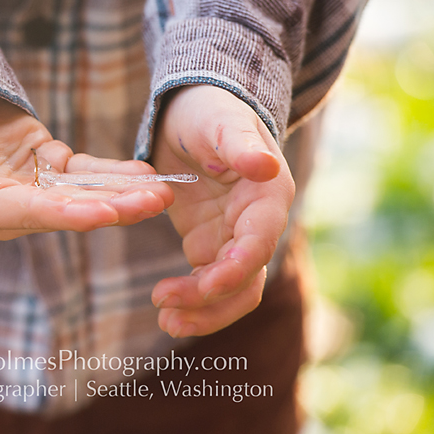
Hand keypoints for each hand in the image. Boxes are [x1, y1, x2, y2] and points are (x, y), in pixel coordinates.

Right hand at [0, 86, 174, 239]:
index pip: (27, 213)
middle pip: (66, 210)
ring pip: (83, 194)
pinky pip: (85, 174)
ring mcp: (30, 191)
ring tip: (164, 191)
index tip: (106, 213)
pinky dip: (115, 173)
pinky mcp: (46, 171)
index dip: (67, 213)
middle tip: (154, 203)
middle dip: (111, 206)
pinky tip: (148, 173)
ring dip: (122, 193)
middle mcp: (7, 209)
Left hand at [150, 85, 294, 337]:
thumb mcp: (221, 122)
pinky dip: (189, 299)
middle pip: (247, 278)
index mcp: (268, 195)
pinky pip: (205, 282)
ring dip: (203, 311)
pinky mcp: (208, 243)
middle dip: (213, 302)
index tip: (204, 285)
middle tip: (168, 313)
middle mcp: (257, 224)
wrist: (193, 112)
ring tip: (166, 322)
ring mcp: (233, 237)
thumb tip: (265, 165)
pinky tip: (164, 309)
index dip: (235, 268)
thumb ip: (239, 145)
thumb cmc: (210, 111)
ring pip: (228, 290)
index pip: (259, 242)